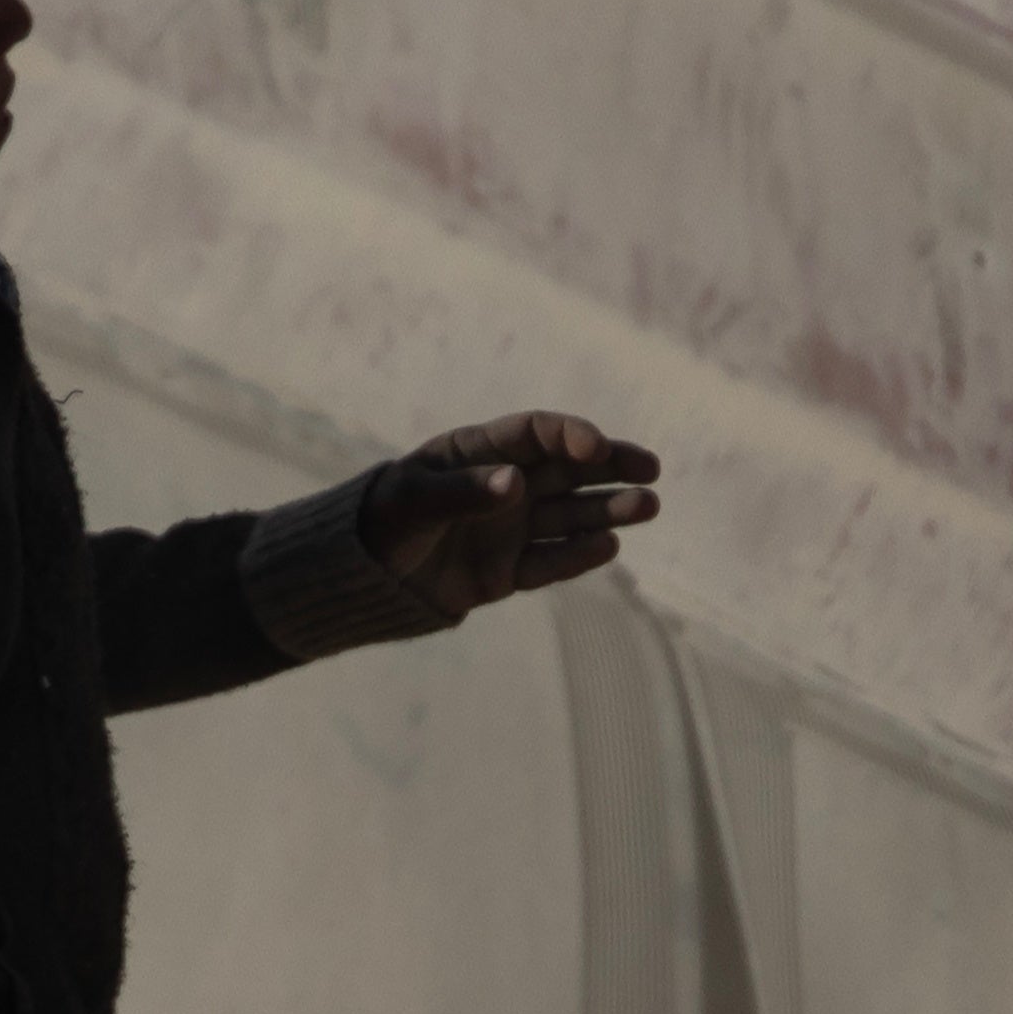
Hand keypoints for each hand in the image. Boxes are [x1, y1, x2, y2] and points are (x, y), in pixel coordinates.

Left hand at [358, 412, 663, 614]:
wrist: (361, 580)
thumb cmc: (382, 522)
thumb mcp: (414, 503)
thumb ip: (463, 494)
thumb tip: (516, 484)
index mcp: (481, 451)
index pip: (536, 434)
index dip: (570, 435)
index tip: (594, 448)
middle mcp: (505, 485)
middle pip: (568, 470)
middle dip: (611, 467)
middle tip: (651, 469)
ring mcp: (510, 528)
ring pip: (569, 515)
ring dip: (608, 510)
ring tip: (647, 506)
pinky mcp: (508, 571)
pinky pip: (550, 561)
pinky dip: (578, 555)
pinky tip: (609, 546)